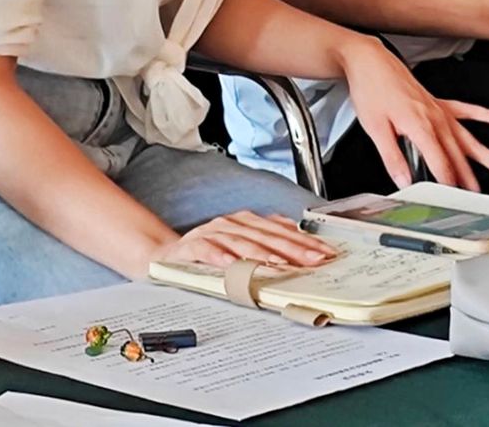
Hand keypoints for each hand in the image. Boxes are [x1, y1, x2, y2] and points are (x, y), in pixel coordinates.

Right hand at [152, 212, 338, 269]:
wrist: (162, 256)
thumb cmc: (208, 253)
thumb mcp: (240, 246)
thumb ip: (267, 243)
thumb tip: (301, 246)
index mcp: (246, 222)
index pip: (282, 231)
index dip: (305, 242)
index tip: (326, 253)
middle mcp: (230, 224)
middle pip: (267, 236)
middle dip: (293, 249)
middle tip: (314, 261)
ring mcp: (210, 234)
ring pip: (241, 243)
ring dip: (262, 254)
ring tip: (280, 265)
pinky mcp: (190, 247)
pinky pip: (206, 251)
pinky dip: (219, 257)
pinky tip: (232, 265)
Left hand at [338, 39, 488, 191]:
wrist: (371, 61)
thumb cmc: (372, 88)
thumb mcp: (375, 128)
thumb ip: (392, 158)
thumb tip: (403, 180)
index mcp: (420, 126)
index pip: (440, 164)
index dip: (448, 185)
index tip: (455, 200)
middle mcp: (435, 119)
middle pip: (460, 156)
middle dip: (473, 180)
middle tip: (484, 199)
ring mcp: (440, 110)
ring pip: (471, 140)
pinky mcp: (440, 102)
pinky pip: (470, 110)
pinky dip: (488, 116)